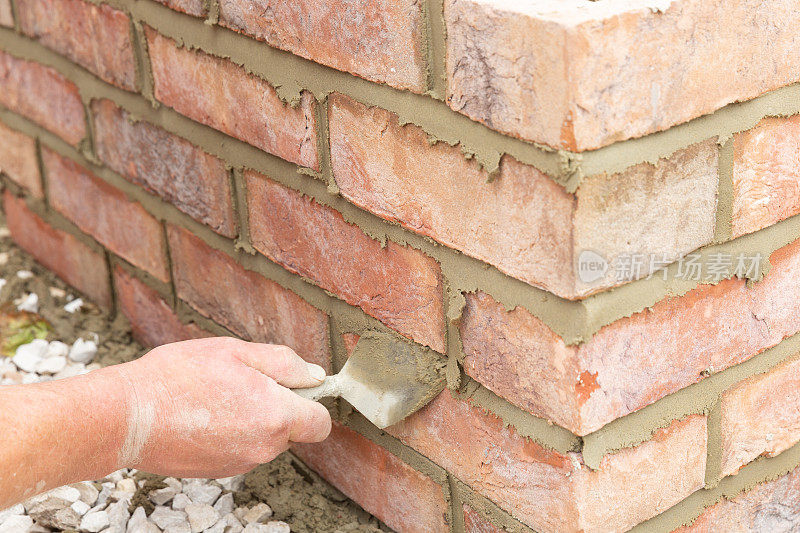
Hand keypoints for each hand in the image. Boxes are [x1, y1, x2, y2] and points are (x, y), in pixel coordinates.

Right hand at [110, 337, 330, 477]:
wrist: (126, 417)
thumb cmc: (177, 378)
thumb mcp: (236, 352)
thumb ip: (284, 363)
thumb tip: (315, 376)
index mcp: (275, 416)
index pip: (321, 423)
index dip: (313, 401)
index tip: (296, 385)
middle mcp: (263, 447)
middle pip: (293, 430)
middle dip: (280, 407)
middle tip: (245, 382)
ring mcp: (241, 463)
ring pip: (266, 439)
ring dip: (254, 419)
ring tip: (218, 396)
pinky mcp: (219, 471)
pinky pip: (242, 449)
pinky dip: (232, 433)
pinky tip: (205, 414)